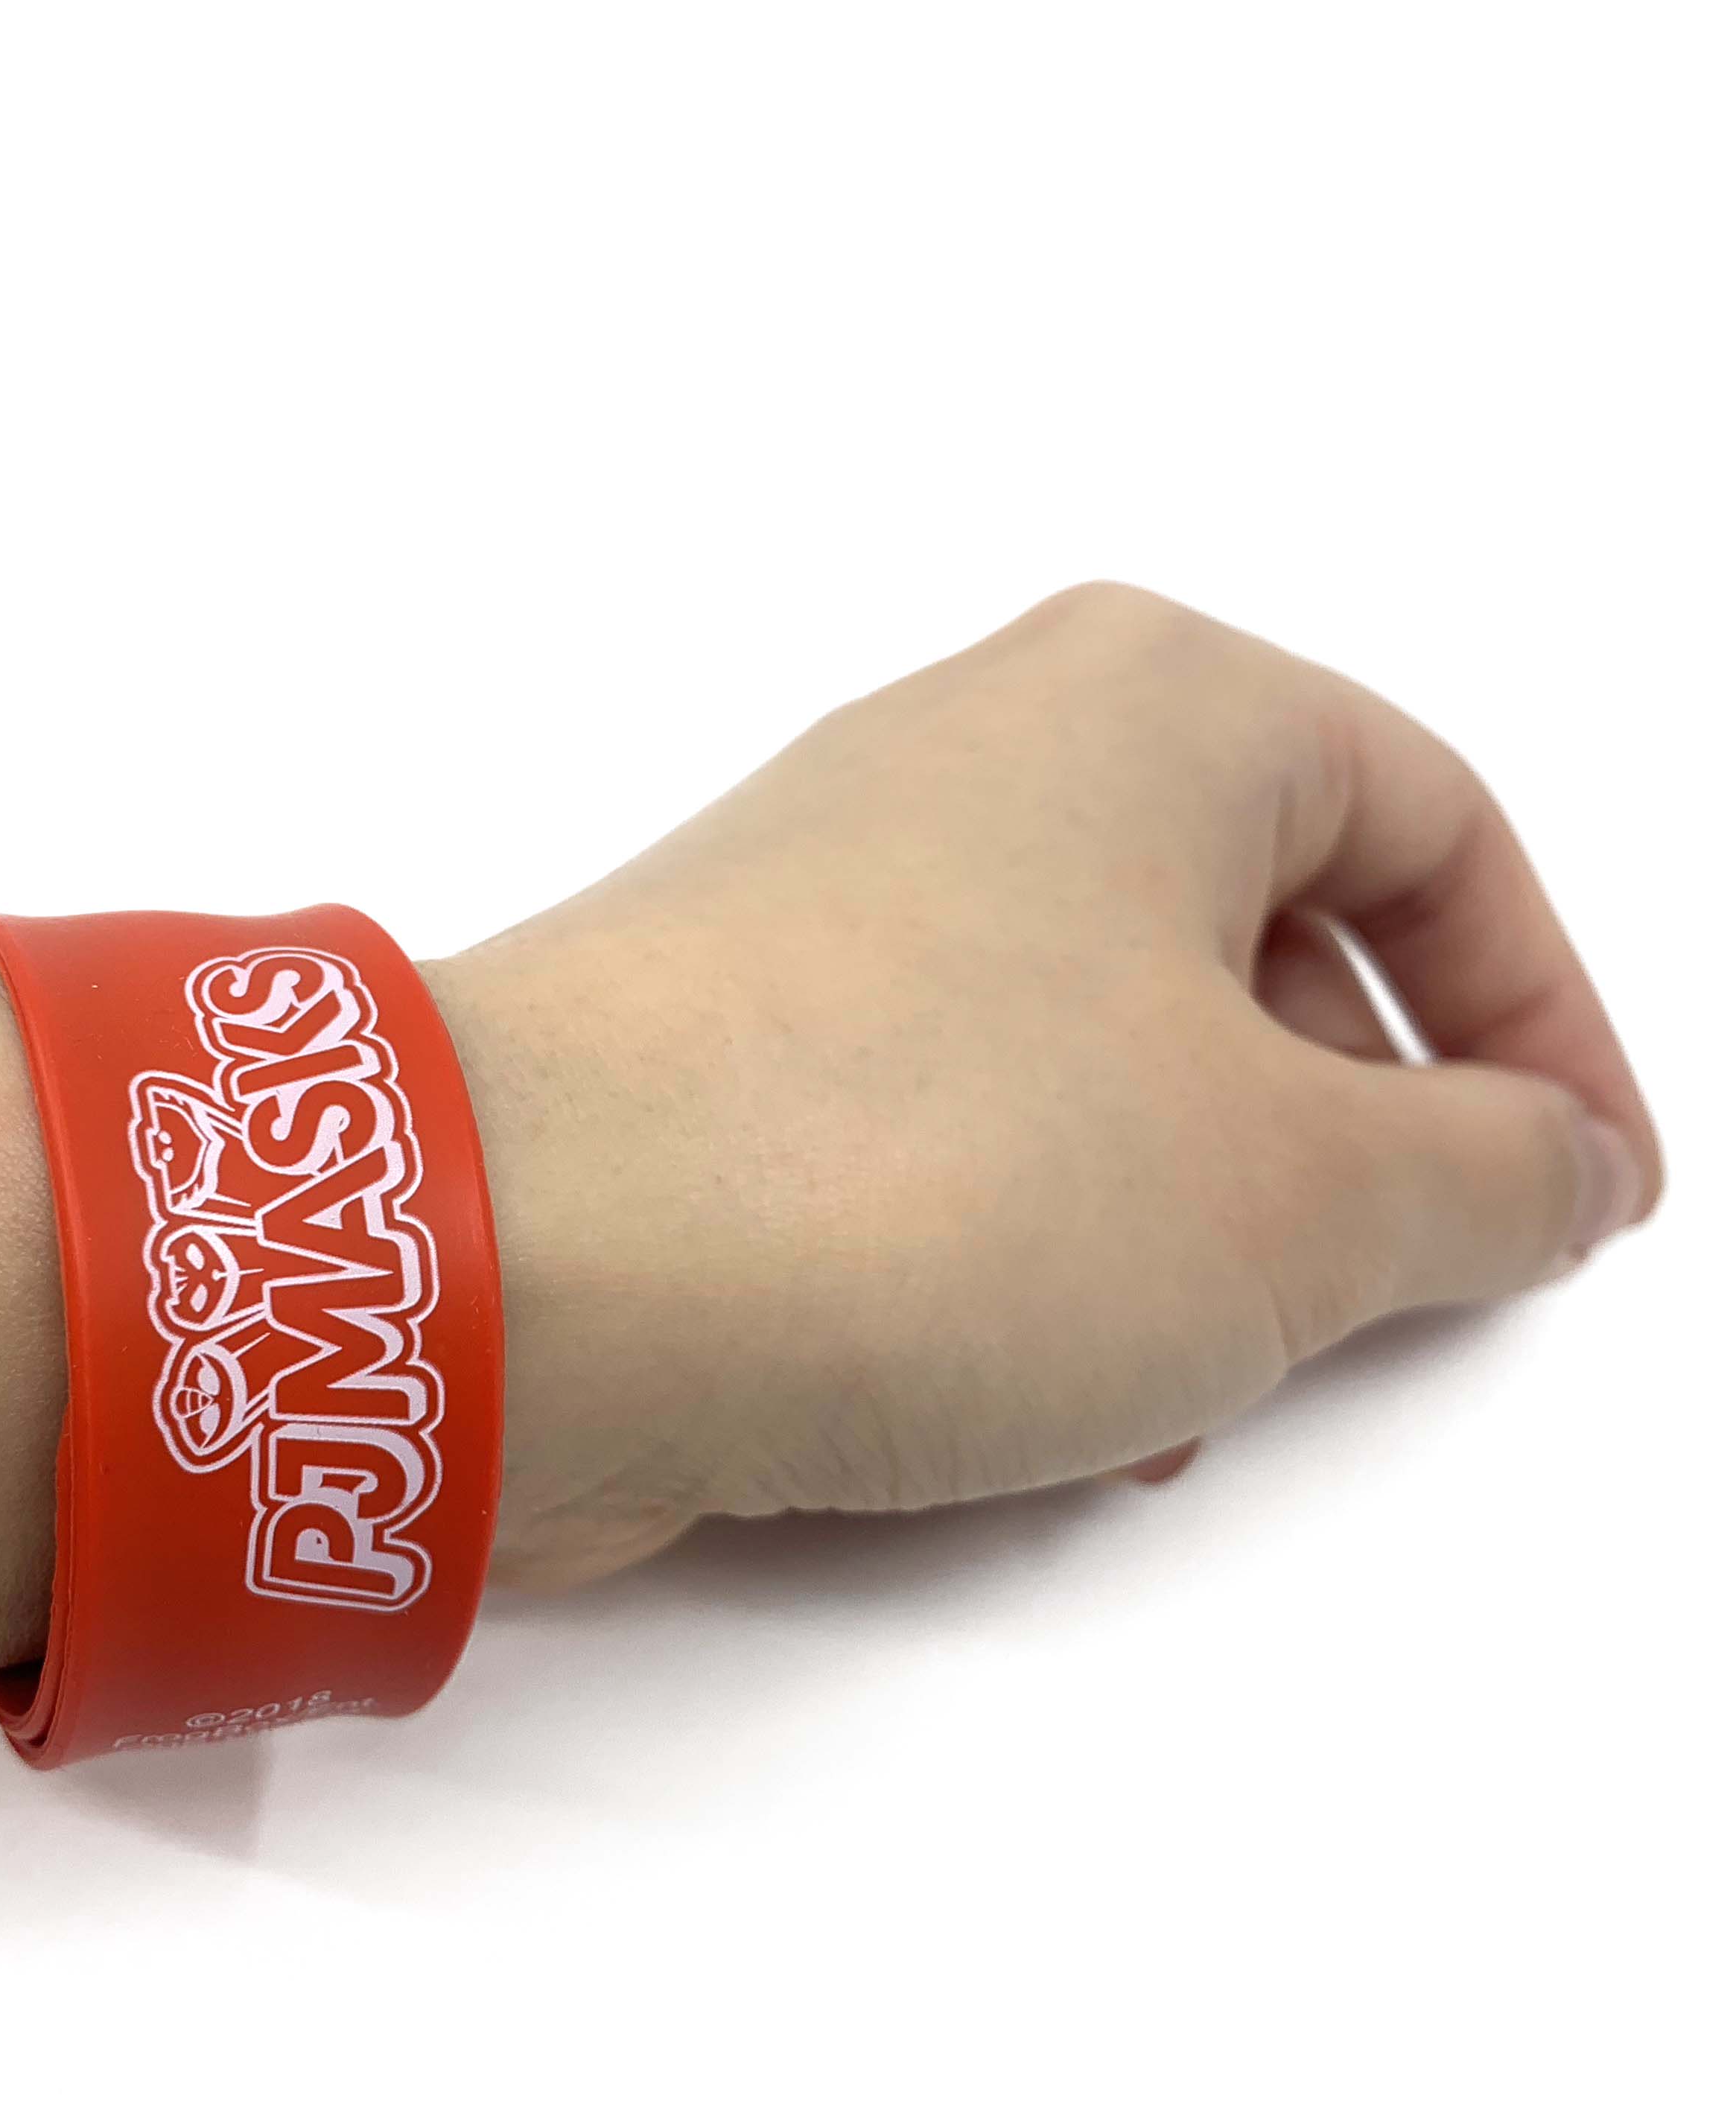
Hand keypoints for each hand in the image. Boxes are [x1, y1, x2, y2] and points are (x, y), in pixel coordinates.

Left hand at [424, 584, 1662, 1588]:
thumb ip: (1483, 1175)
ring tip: (1183, 1382)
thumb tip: (1558, 1161)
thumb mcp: (1298, 1195)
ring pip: (1104, 1056)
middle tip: (1382, 1298)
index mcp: (1149, 707)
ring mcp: (840, 900)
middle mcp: (985, 763)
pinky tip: (1034, 1396)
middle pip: (1262, 938)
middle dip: (1349, 1142)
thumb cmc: (934, 1173)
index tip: (1585, 1193)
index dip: (1546, 1016)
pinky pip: (956, 1128)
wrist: (518, 1263)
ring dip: (1187, 1228)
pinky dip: (1037, 1249)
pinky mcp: (737, 1045)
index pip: (1437, 824)